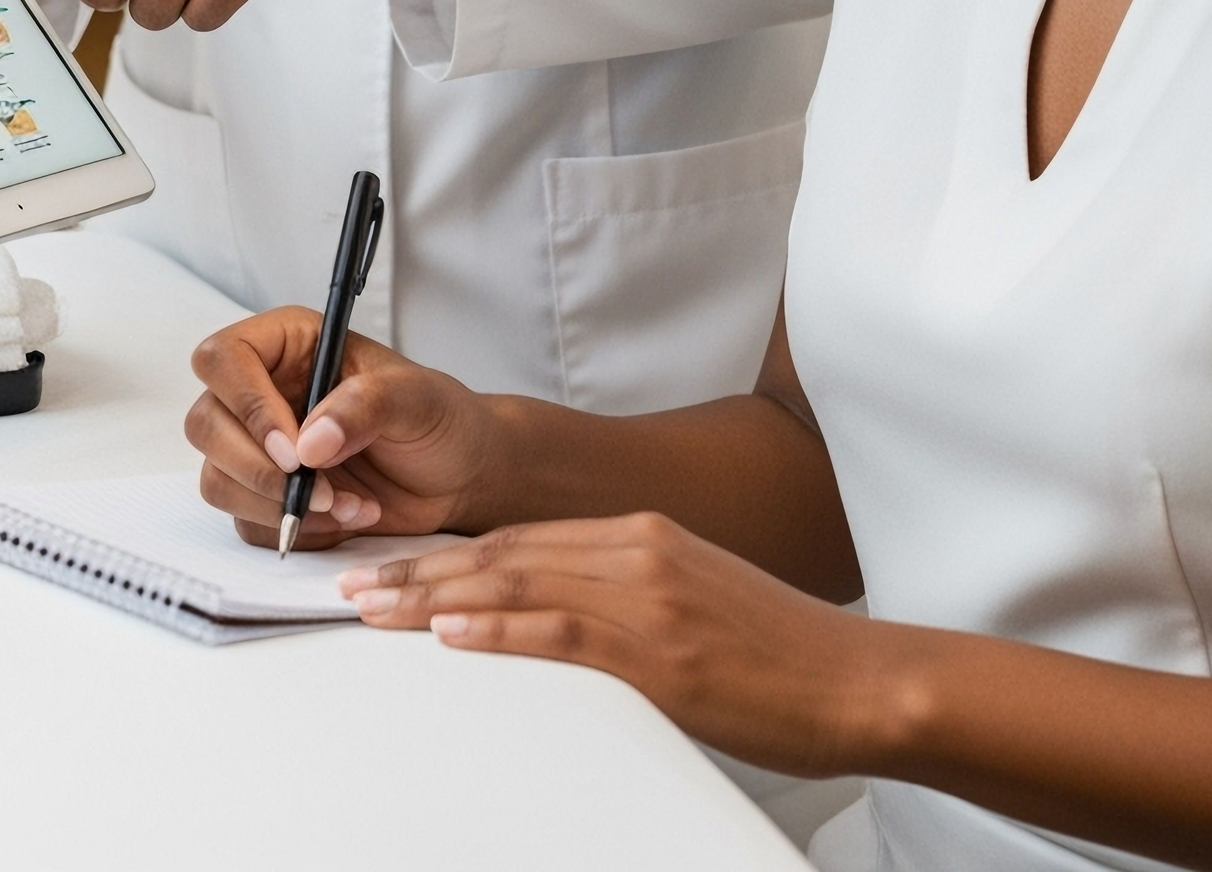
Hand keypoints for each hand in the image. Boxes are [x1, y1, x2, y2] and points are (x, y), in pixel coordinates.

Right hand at [185, 306, 501, 549]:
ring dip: (278, 505)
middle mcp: (263, 391)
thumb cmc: (438, 419)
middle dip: (259, 468)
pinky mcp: (267, 496)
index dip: (246, 404)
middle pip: (205, 423)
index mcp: (289, 346)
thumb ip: (366, 406)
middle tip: (321, 488)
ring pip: (217, 478)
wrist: (456, 477)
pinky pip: (247, 521)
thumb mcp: (416, 399)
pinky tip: (344, 517)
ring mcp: (259, 447)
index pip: (223, 358)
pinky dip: (294, 530)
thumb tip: (310, 441)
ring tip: (344, 504)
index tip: (295, 449)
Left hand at [336, 514, 879, 778]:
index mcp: (641, 532)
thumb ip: (621, 599)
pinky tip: (450, 632)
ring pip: (516, 581)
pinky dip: (497, 628)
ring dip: (433, 595)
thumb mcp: (692, 601)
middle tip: (353, 583)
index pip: (520, 535)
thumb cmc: (781, 654)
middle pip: (503, 551)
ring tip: (373, 607)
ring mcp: (647, 595)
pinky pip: (559, 631)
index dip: (447, 550)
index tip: (392, 565)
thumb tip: (552, 621)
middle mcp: (636, 548)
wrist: (858, 680)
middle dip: (418, 569)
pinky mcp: (659, 650)